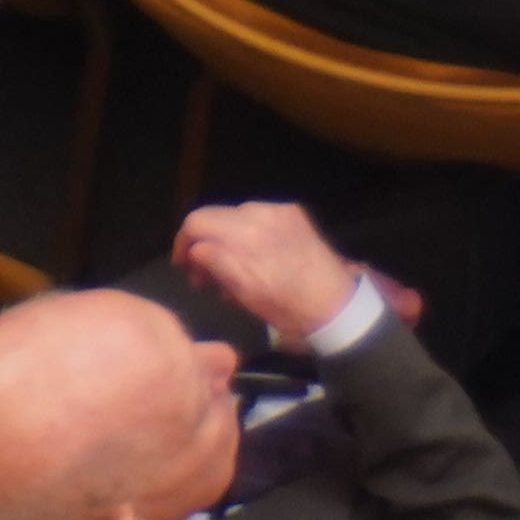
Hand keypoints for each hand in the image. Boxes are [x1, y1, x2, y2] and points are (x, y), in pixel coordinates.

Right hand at [171, 198, 360, 342]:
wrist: (336, 305)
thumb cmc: (288, 308)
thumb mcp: (244, 294)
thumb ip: (215, 264)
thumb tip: (196, 250)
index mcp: (243, 236)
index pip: (196, 222)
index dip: (183, 243)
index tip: (185, 267)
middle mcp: (259, 214)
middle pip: (214, 215)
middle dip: (203, 242)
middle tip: (204, 276)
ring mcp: (278, 211)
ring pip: (235, 216)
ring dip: (225, 240)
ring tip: (230, 272)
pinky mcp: (293, 213)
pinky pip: (258, 217)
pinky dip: (248, 234)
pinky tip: (255, 259)